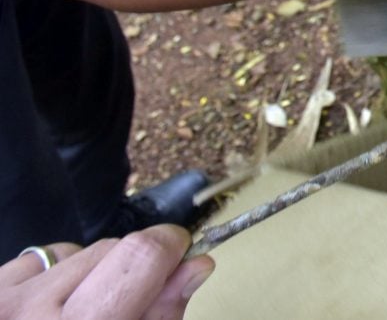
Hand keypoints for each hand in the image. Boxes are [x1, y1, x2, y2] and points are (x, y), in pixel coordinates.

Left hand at [0, 225, 213, 319]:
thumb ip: (164, 316)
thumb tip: (195, 266)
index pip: (139, 255)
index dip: (170, 247)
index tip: (179, 255)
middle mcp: (34, 313)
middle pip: (112, 249)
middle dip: (130, 270)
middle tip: (126, 308)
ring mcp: (3, 302)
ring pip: (74, 251)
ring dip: (89, 277)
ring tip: (82, 319)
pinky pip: (37, 261)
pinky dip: (52, 280)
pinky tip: (50, 315)